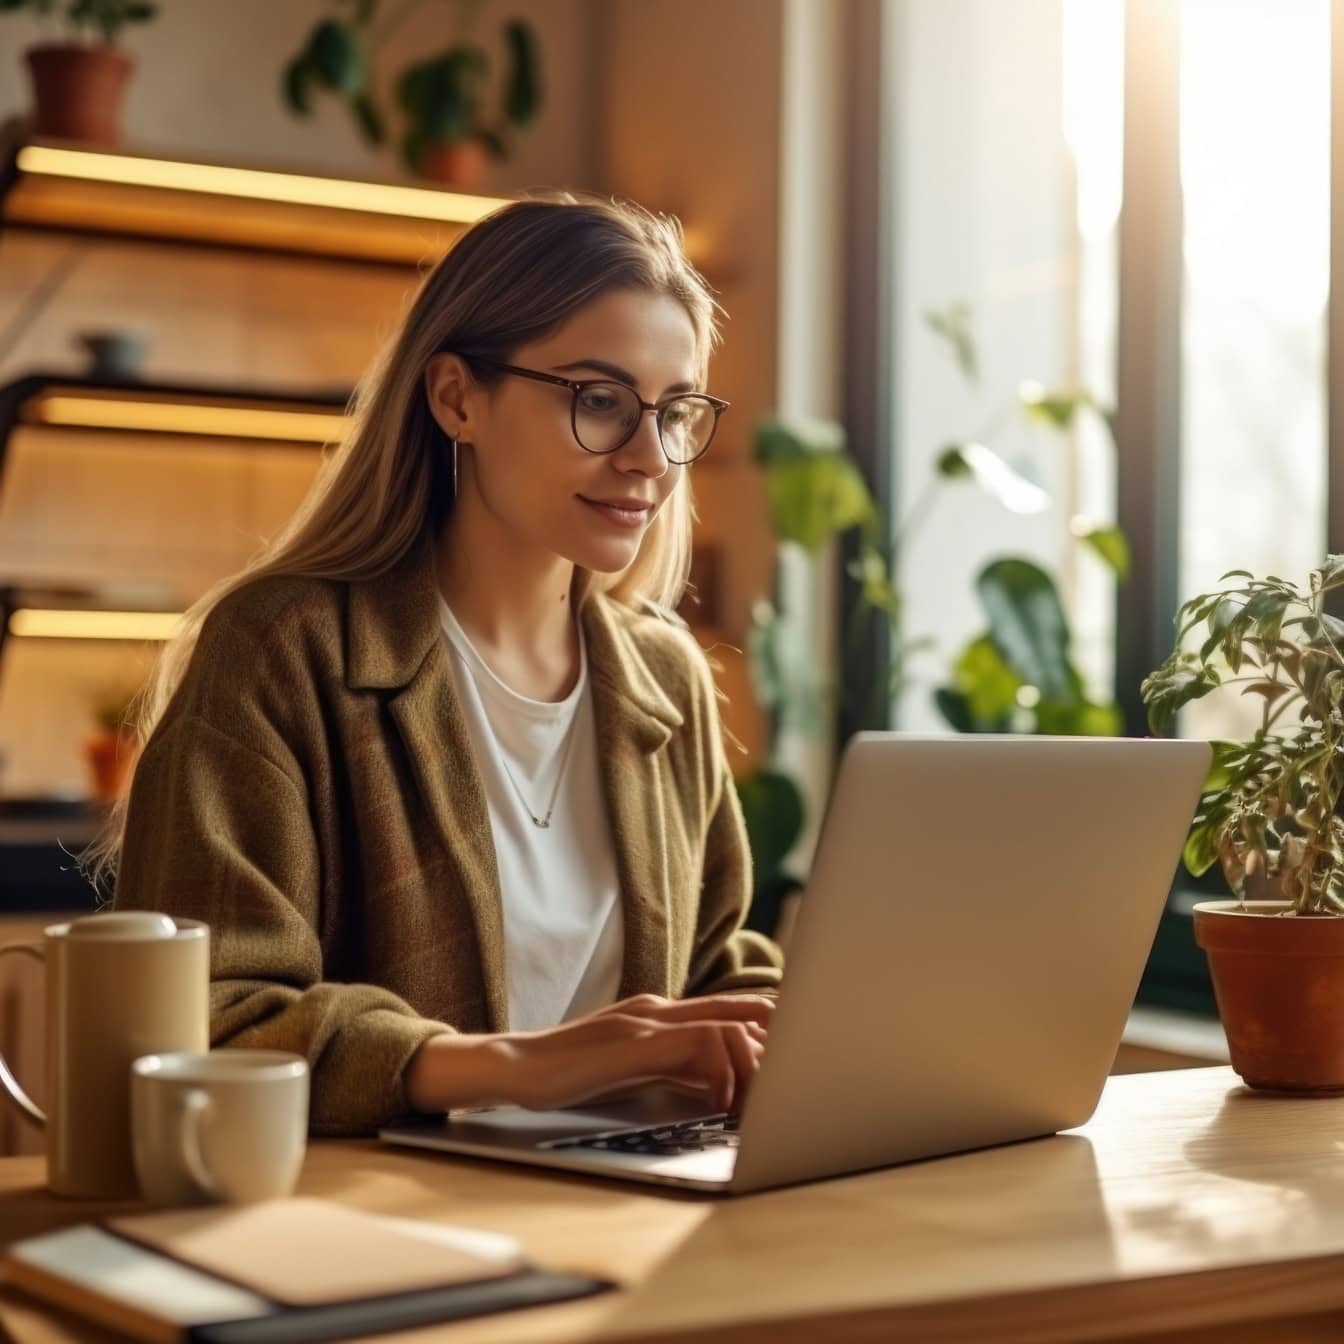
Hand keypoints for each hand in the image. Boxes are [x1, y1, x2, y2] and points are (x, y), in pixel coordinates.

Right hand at [405, 992, 773, 1115]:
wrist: (511, 1068)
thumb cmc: (567, 1076)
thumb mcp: (633, 1069)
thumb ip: (674, 1068)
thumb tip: (721, 1086)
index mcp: (661, 1013)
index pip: (736, 1009)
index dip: (775, 1031)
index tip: (797, 1066)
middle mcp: (660, 1008)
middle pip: (746, 1010)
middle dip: (778, 1048)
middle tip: (789, 1090)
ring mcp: (648, 1020)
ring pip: (731, 1025)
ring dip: (753, 1068)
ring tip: (753, 1107)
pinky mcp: (635, 1040)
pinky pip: (700, 1043)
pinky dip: (722, 1073)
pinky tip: (716, 1105)